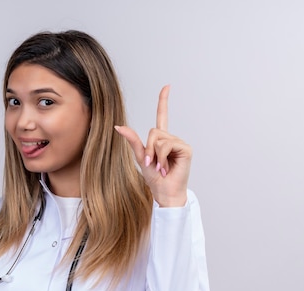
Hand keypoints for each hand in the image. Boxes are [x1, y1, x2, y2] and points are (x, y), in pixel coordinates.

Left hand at [114, 85, 190, 206]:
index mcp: (161, 140)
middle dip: (148, 148)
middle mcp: (171, 138)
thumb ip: (133, 140)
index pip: (162, 116)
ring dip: (155, 155)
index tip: (167, 86)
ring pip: (159, 138)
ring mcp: (179, 143)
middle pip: (154, 131)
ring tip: (160, 167)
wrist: (164, 191)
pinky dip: (162, 157)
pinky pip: (167, 145)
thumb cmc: (154, 178)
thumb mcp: (140, 157)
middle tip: (152, 163)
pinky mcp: (185, 148)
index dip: (163, 101)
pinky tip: (166, 167)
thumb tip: (118, 126)